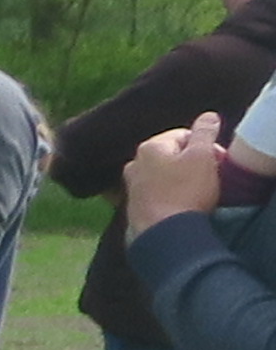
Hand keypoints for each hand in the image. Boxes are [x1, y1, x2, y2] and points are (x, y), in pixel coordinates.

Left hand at [123, 118, 233, 235]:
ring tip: (197, 192)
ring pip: (164, 175)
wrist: (165, 234)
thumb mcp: (202, 156)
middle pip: (172, 155)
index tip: (218, 161)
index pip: (183, 135)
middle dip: (193, 163)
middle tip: (210, 176)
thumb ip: (205, 132)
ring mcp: (131, 187)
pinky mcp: (134, 207)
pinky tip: (182, 205)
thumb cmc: (186, 192)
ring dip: (181, 179)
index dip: (206, 146)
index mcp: (149, 147)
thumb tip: (208, 116)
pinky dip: (171, 195)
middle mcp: (134, 164)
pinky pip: (157, 193)